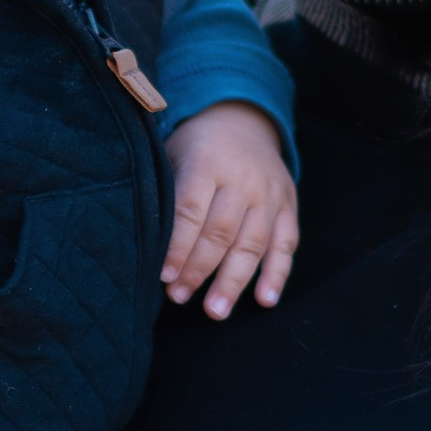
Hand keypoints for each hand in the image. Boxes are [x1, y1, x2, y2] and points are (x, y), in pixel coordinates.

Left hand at [161, 102, 297, 318]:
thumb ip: (165, 194)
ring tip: (215, 311)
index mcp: (207, 163)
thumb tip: (142, 246)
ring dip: (233, 281)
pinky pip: (286, 243)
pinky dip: (277, 273)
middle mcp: (243, 179)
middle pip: (221, 232)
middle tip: (178, 297)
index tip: (162, 276)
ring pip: (253, 243)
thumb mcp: (173, 154)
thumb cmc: (195, 147)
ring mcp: (269, 194)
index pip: (191, 211)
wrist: (242, 119)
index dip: (177, 247)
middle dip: (198, 269)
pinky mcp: (288, 205)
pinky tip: (264, 300)